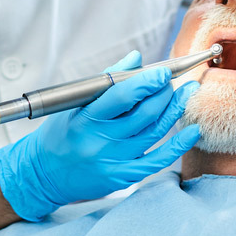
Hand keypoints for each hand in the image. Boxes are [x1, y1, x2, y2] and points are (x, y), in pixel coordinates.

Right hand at [0, 51, 200, 220]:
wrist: (43, 175)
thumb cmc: (59, 133)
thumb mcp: (75, 104)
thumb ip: (107, 80)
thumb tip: (136, 58)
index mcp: (85, 119)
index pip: (121, 97)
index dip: (146, 83)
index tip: (164, 72)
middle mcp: (99, 141)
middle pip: (143, 114)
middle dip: (164, 93)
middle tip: (175, 81)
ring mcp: (112, 161)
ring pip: (154, 133)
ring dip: (174, 111)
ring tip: (186, 94)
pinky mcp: (122, 177)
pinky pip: (157, 160)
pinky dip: (177, 145)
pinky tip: (192, 131)